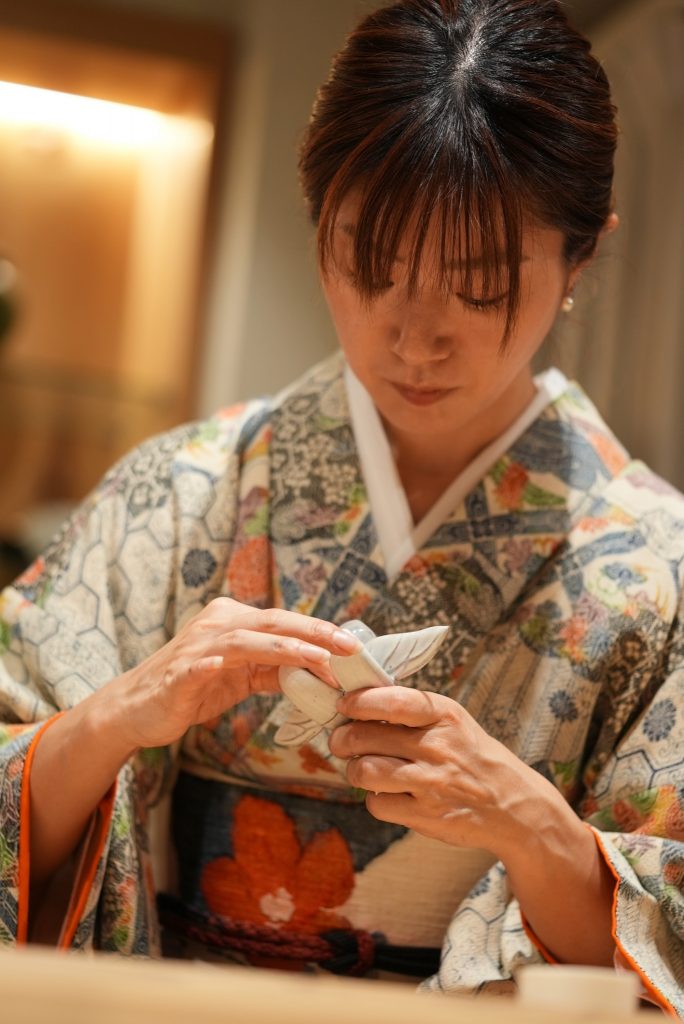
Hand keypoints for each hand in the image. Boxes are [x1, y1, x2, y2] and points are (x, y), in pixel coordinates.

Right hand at [110, 598, 358, 750]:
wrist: (137, 708)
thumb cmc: (192, 689)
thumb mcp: (241, 677)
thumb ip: (275, 669)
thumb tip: (319, 671)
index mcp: (233, 621)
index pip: (283, 621)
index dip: (319, 631)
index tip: (352, 645)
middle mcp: (216, 625)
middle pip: (272, 622)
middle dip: (313, 632)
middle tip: (347, 647)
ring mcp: (196, 648)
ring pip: (246, 640)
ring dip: (284, 648)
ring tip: (317, 658)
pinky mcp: (178, 674)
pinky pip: (199, 666)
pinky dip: (213, 665)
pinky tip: (226, 668)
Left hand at [329, 686, 560, 860]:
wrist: (513, 805)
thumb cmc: (473, 757)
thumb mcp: (454, 722)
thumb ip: (413, 712)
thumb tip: (359, 703)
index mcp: (444, 715)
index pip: (391, 701)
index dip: (359, 701)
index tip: (344, 704)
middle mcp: (437, 746)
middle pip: (364, 737)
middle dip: (342, 739)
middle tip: (340, 741)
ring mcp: (431, 783)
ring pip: (364, 771)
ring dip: (354, 770)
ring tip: (360, 768)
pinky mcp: (426, 815)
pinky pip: (378, 805)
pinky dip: (375, 800)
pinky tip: (386, 794)